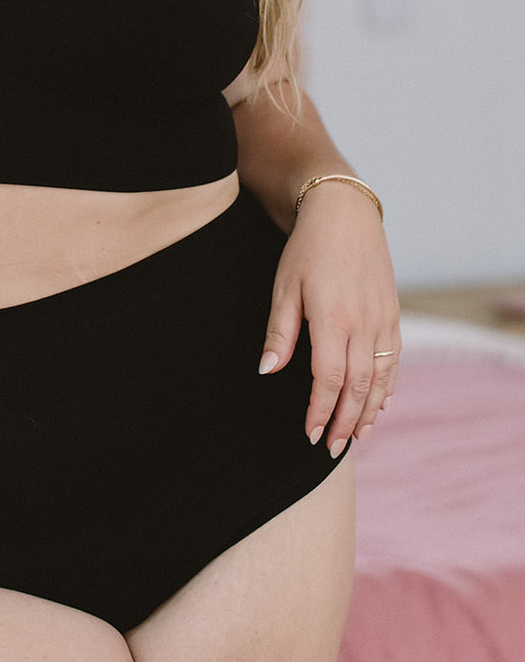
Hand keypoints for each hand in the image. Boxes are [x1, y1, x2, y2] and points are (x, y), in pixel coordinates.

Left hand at [258, 184, 400, 456]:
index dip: (320, 411)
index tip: (310, 434)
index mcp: (333, 318)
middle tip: (331, 448)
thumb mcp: (284, 286)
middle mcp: (364, 323)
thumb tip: (267, 372)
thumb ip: (280, 333)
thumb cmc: (307, 248)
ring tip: (355, 436)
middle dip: (344, 421)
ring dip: (368, 411)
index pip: (329, 379)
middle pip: (358, 387)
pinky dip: (387, 386)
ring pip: (380, 378)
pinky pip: (393, 360)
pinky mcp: (393, 313)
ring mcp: (383, 319)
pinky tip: (379, 403)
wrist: (345, 212)